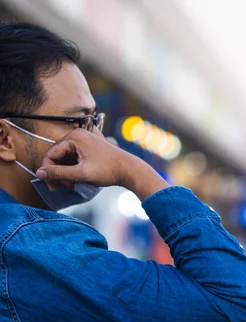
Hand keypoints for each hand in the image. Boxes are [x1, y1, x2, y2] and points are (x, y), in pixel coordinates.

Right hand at [36, 129, 168, 199]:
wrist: (130, 170)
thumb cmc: (108, 170)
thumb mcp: (81, 174)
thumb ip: (59, 173)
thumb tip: (40, 173)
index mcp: (75, 137)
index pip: (50, 154)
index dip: (48, 171)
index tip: (53, 186)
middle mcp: (78, 135)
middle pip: (57, 155)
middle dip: (58, 173)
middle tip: (65, 187)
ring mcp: (85, 139)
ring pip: (66, 157)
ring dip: (66, 172)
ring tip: (73, 184)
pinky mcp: (90, 146)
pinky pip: (75, 156)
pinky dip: (74, 168)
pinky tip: (78, 178)